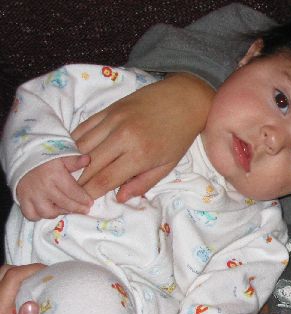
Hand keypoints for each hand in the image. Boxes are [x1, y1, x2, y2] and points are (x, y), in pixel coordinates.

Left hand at [0, 264, 45, 313]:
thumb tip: (31, 304)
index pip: (10, 279)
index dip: (30, 270)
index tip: (51, 273)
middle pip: (2, 273)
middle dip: (24, 269)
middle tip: (46, 277)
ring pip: (1, 279)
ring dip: (19, 276)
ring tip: (40, 284)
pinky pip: (5, 289)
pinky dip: (18, 284)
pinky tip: (32, 293)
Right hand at [16, 156, 92, 219]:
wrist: (21, 159)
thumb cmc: (44, 159)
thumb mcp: (60, 156)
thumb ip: (74, 161)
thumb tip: (87, 160)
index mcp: (54, 175)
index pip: (73, 191)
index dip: (83, 199)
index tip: (90, 203)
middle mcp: (43, 187)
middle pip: (64, 204)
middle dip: (77, 208)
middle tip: (84, 210)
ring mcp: (31, 195)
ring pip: (48, 212)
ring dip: (59, 213)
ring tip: (66, 209)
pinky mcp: (22, 200)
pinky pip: (31, 215)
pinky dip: (39, 216)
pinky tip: (48, 210)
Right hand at [72, 73, 214, 201]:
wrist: (184, 100)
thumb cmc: (178, 136)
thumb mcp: (167, 166)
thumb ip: (142, 183)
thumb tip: (119, 198)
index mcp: (140, 154)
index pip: (105, 179)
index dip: (90, 193)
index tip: (83, 202)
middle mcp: (122, 137)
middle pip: (88, 165)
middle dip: (78, 181)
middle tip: (72, 192)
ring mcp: (112, 120)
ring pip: (81, 146)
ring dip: (72, 162)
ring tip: (70, 174)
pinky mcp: (107, 109)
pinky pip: (83, 128)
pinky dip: (75, 142)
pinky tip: (73, 153)